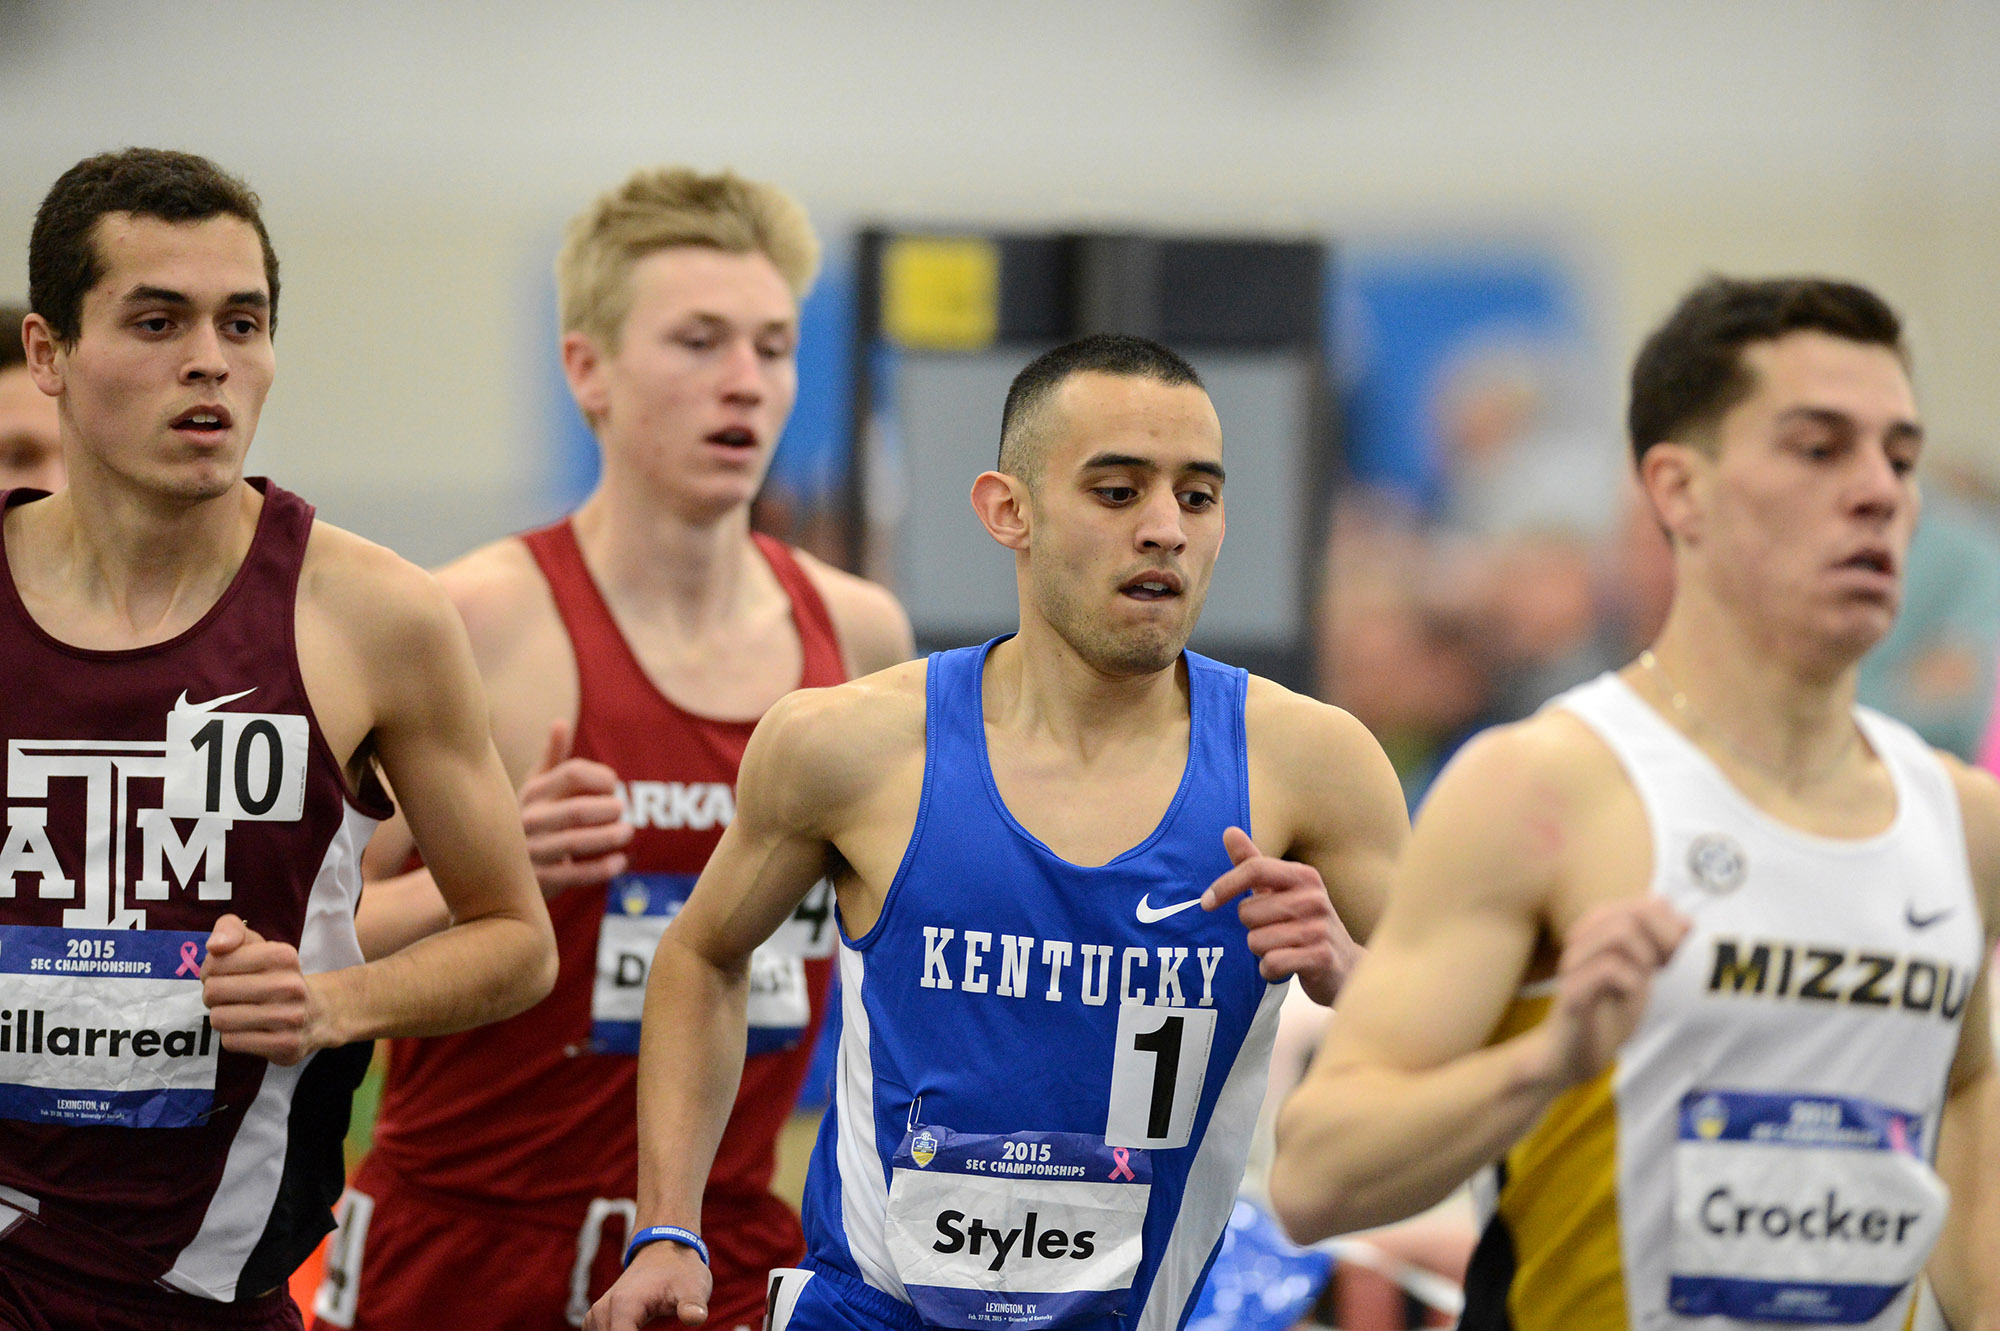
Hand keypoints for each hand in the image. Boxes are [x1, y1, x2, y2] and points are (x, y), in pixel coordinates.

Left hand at [200, 914, 330, 1064]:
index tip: (226, 973)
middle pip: (213, 991)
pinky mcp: (286, 1045)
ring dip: (222, 1017)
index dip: (211, 969)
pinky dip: (234, 1036)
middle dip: (214, 995)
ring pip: (220, 1018)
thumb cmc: (275, 976)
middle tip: (230, 996)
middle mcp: (290, 985)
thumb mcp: (258, 945)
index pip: (216, 961)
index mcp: (283, 955)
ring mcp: (290, 1017)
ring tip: (240, 1013)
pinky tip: (250, 1030)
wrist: (319, 1014)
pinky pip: (232, 1041)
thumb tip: (215, 946)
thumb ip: (231, 930)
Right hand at [520, 720, 634, 897]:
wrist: (493, 867)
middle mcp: (528, 820)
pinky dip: (602, 869)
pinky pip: (575, 875)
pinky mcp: (539, 880)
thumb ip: (551, 758)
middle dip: (607, 809)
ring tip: (627, 832)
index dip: (599, 776)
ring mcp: (532, 851)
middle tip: (623, 808)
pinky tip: (620, 861)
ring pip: (576, 842)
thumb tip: (560, 722)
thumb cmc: (527, 817)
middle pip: (576, 810)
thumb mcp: (535, 786)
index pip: (572, 774)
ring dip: (609, 837)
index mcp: (532, 792)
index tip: (612, 784)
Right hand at [584, 1240, 711, 1328]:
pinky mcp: (598, 1317)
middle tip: (654, 1326)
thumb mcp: (694, 1286)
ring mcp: (598, 1313)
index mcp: (624, 1305)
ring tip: (647, 1327)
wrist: (666, 1250)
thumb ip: (692, 1306)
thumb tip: (696, 1318)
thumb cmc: (682, 1270)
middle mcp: (604, 1309)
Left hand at [1204, 827, 1357, 1005]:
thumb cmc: (1304, 923)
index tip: (1206, 902)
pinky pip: (1272, 963)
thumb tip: (1229, 831)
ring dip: (1261, 951)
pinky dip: (1270, 970)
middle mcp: (1314, 898)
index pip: (1254, 869)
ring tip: (1282, 948)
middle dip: (1251, 928)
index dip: (1225, 885)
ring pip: (1256, 941)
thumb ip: (1253, 863)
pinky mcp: (1322, 958)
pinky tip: (1286, 966)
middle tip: (1273, 931)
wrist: (1346, 965)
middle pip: (1248, 912)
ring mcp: (1320, 928)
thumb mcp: (1281, 891)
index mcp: (1304, 876)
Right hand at [1531, 897, 1687, 1088]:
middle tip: (1664, 967)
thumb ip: (1660, 946)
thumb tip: (1687, 921)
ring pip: (1619, 933)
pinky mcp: (1573, 991)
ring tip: (1648, 977)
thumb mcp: (1641, 974)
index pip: (1646, 904)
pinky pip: (1608, 969)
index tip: (1672, 955)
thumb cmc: (1607, 1010)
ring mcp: (1574, 964)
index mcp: (1598, 929)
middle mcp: (1582, 939)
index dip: (1670, 927)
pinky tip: (1631, 993)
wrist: (1572, 1053)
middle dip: (1664, 939)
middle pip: (1633, 912)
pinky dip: (1632, 980)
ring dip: (1647, 956)